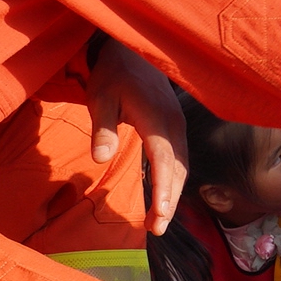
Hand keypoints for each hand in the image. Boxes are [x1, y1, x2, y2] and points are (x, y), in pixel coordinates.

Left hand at [86, 39, 184, 235]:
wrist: (132, 50)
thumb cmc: (112, 74)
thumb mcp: (99, 98)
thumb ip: (102, 128)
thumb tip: (99, 160)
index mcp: (155, 117)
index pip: (163, 159)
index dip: (163, 188)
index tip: (160, 215)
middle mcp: (173, 124)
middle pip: (177, 168)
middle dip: (169, 201)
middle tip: (155, 230)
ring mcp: (178, 125)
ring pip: (181, 166)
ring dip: (172, 194)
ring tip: (157, 222)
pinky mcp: (175, 127)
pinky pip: (179, 159)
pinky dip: (173, 181)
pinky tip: (162, 197)